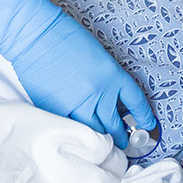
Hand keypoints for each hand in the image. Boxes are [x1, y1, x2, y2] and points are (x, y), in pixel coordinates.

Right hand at [0, 0, 154, 148]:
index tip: (147, 124)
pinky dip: (78, 135)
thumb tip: (108, 99)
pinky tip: (81, 138)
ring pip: (95, 134)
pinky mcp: (57, 112)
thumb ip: (106, 78)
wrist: (34, 35)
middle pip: (117, 125)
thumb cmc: (64, 36)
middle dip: (122, 137)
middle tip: (124, 143)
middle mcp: (99, 94)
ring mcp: (77, 105)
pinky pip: (72, 130)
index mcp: (112, 75)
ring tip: (105, 147)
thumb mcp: (97, 55)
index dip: (143, 116)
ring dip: (102, 142)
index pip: (136, 102)